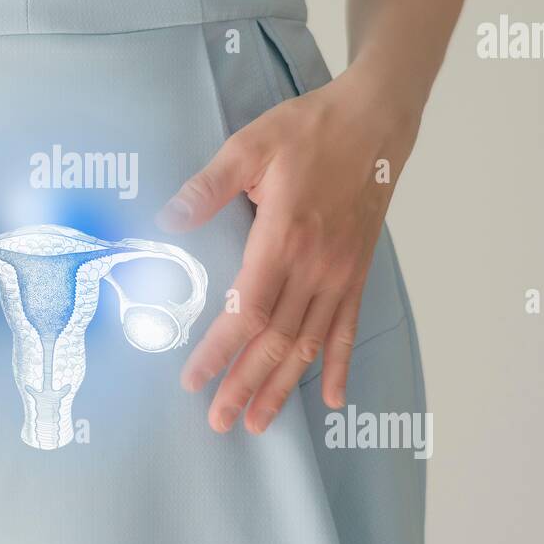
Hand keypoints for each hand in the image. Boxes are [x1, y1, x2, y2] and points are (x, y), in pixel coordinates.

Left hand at [156, 61, 420, 432]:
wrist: (375, 120)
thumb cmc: (309, 129)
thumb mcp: (249, 146)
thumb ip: (209, 186)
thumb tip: (168, 219)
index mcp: (282, 238)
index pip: (246, 311)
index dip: (219, 351)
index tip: (193, 379)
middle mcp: (315, 266)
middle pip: (276, 341)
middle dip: (245, 385)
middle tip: (219, 422)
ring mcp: (341, 273)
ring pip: (310, 345)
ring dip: (284, 387)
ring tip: (259, 422)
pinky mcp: (358, 272)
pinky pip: (348, 328)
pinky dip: (340, 365)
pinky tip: (335, 400)